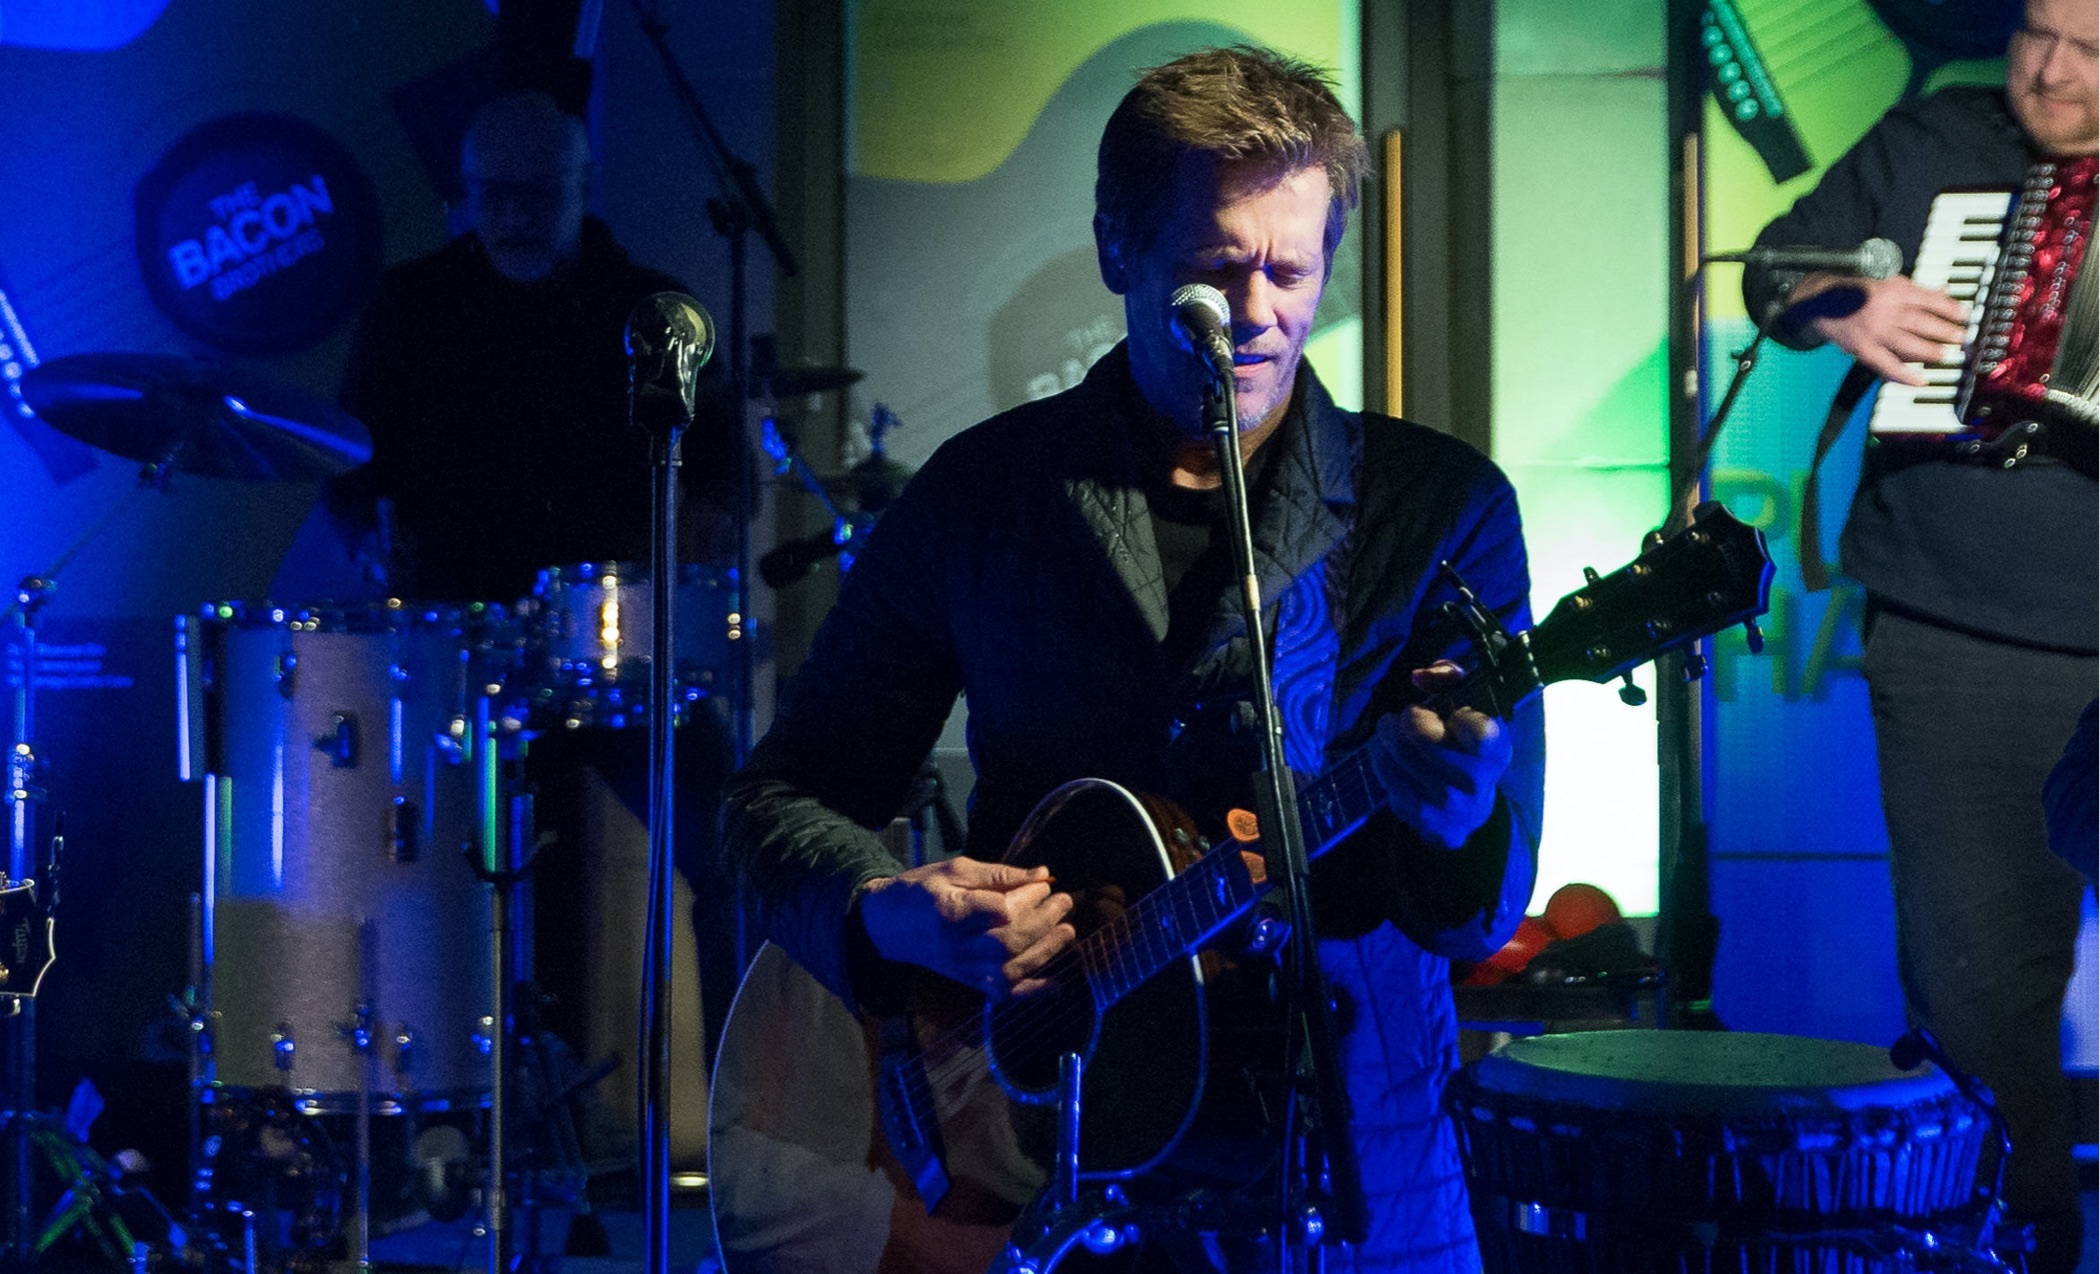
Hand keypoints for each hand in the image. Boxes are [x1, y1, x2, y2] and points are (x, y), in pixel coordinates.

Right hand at [858, 858, 1074, 998]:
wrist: (888, 925)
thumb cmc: (922, 890)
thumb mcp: (955, 870)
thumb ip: (999, 874)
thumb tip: (1041, 874)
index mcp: (951, 912)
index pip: (1000, 910)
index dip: (1028, 898)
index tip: (1044, 883)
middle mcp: (957, 946)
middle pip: (1009, 941)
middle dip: (1043, 922)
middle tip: (1064, 902)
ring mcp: (963, 968)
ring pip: (1010, 968)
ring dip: (1045, 951)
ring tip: (1067, 930)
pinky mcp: (968, 981)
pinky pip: (1003, 992)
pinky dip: (1031, 991)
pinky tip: (1056, 984)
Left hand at [1370, 661, 1511, 849]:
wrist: (1465, 813)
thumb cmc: (1465, 747)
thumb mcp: (1472, 710)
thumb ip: (1451, 679)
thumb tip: (1419, 676)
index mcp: (1496, 753)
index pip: (1478, 730)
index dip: (1459, 716)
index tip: (1454, 716)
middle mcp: (1474, 783)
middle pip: (1419, 735)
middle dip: (1408, 715)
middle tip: (1409, 714)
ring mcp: (1445, 803)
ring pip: (1397, 751)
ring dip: (1388, 731)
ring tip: (1392, 728)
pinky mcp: (1418, 815)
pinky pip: (1385, 771)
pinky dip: (1381, 753)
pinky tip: (1388, 750)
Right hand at [1792, 273, 1968, 384]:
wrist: (1820, 302)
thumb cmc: (1857, 292)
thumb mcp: (1887, 283)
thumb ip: (1915, 289)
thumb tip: (1944, 292)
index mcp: (1894, 290)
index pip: (1929, 300)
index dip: (1951, 308)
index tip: (1966, 316)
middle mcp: (1885, 309)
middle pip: (1922, 322)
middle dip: (1946, 331)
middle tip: (1962, 339)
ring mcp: (1874, 331)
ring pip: (1908, 344)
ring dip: (1930, 351)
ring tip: (1946, 356)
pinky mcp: (1862, 348)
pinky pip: (1886, 364)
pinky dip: (1904, 375)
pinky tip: (1920, 381)